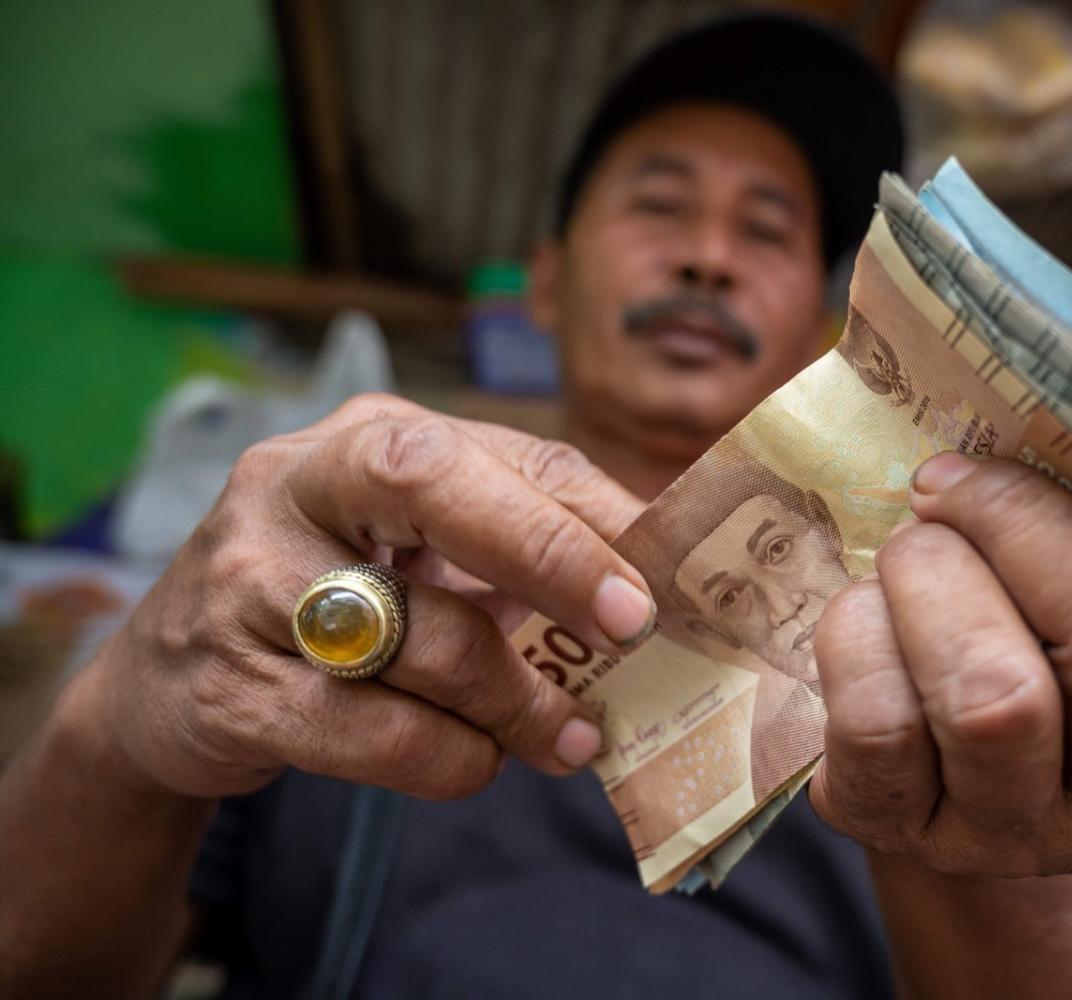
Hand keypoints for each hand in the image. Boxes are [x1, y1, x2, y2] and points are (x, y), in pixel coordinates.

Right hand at [78, 394, 651, 800]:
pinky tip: (480, 761)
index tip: (657, 585)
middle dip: (550, 556)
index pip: (496, 453)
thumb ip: (515, 546)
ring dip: (517, 704)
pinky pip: (378, 733)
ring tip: (565, 736)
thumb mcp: (413, 548)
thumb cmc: (330, 601)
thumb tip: (650, 584)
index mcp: (363, 437)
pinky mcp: (230, 687)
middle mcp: (293, 484)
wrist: (169, 685)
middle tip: (630, 630)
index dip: (586, 519)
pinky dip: (453, 759)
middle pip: (431, 486)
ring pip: (421, 640)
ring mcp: (247, 582)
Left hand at [809, 452, 1071, 878]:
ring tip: (903, 562)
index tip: (1013, 467)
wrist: (916, 782)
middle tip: (941, 495)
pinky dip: (856, 638)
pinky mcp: (908, 837)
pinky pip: (881, 723)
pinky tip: (861, 626)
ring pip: (1000, 699)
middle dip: (1021, 529)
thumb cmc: (1010, 647)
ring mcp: (1026, 839)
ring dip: (932, 584)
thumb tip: (1028, 423)